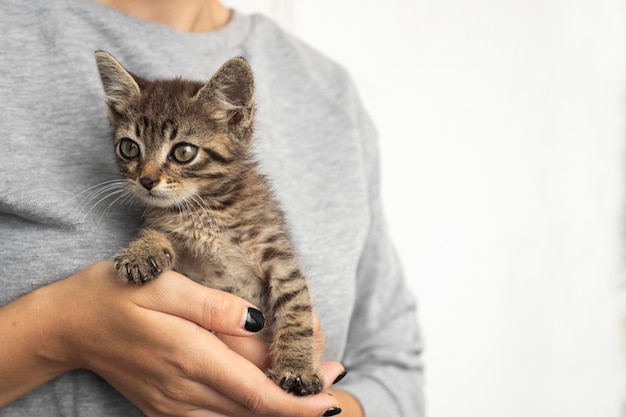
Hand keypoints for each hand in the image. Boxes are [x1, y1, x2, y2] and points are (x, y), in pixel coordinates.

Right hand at [38, 261, 343, 415]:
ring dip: (275, 407)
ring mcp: (174, 403)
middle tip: (332, 380)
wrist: (67, 326)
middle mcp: (184, 388)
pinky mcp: (166, 406)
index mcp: (189, 355)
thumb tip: (258, 320)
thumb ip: (212, 306)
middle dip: (297, 402)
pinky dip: (246, 411)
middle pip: (253, 408)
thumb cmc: (114, 295)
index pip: (255, 391)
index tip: (328, 399)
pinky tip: (264, 396)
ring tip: (310, 389)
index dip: (296, 401)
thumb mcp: (162, 285)